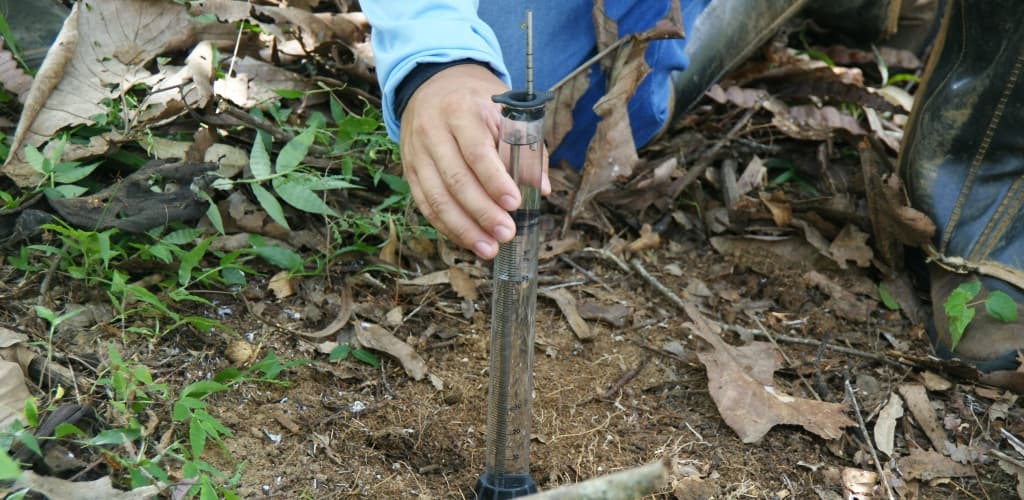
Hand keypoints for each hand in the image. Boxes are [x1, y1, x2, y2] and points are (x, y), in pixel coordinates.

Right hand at [400, 64, 550, 259]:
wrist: (433, 85)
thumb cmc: (478, 103)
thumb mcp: (506, 112)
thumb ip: (527, 148)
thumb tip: (541, 188)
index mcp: (462, 112)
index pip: (477, 151)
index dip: (495, 180)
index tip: (514, 203)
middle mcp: (434, 132)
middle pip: (456, 180)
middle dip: (483, 213)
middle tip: (507, 234)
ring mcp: (418, 153)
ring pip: (437, 198)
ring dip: (464, 229)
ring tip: (489, 249)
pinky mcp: (410, 171)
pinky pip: (426, 205)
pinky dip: (447, 227)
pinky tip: (468, 241)